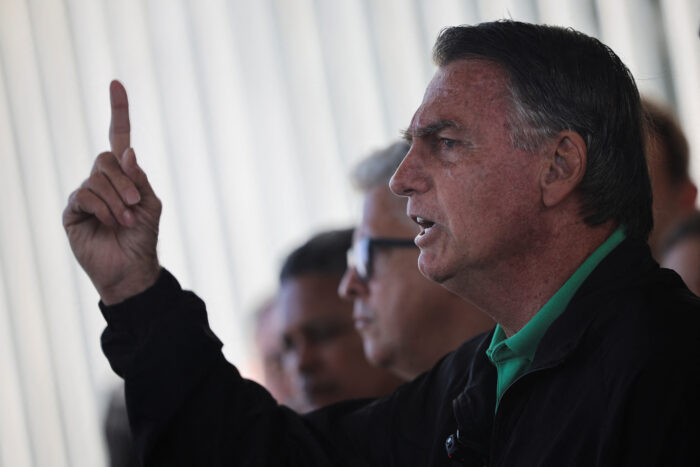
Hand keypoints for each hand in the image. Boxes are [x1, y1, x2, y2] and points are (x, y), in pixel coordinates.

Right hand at [63, 80, 161, 303]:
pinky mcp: (73, 211)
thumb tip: (128, 151)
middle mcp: (102, 180)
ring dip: (117, 201)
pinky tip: (109, 224)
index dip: (118, 111)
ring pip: (96, 179)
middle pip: (106, 160)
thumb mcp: (150, 205)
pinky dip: (103, 209)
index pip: (118, 136)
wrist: (131, 268)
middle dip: (125, 183)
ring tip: (126, 222)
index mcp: (124, 175)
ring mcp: (86, 194)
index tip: (116, 83)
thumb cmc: (143, 237)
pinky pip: (85, 196)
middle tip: (135, 207)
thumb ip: (140, 179)